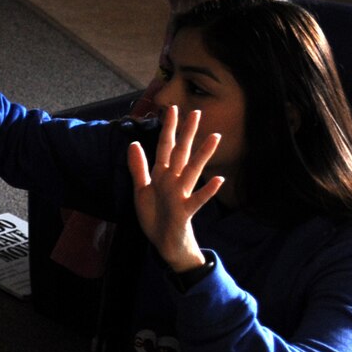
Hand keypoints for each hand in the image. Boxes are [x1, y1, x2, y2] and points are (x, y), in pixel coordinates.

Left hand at [127, 105, 223, 272]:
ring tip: (215, 137)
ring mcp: (181, 194)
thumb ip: (138, 168)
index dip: (167, 128)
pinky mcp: (185, 211)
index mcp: (161, 174)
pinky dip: (207, 191)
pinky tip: (218, 180)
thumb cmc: (155, 216)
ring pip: (193, 170)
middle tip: (195, 112)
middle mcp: (173, 180)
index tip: (171, 109)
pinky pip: (198, 199)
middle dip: (187, 132)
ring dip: (203, 154)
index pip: (165, 146)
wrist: (164, 242)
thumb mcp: (141, 190)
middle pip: (181, 152)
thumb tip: (133, 144)